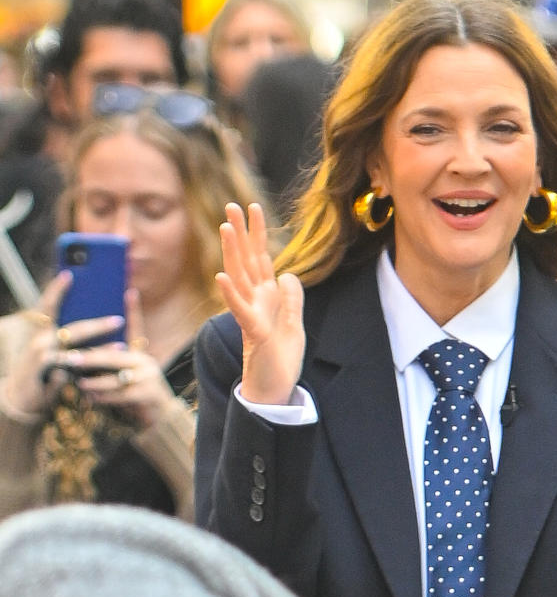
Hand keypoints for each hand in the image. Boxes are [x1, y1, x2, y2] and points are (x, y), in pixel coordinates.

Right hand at [3, 273, 121, 417]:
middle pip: (73, 329)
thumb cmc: (42, 371)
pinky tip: (106, 371)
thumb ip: (70, 338)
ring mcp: (42, 359)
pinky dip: (91, 371)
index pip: (48, 306)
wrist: (22, 399)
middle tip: (119, 320)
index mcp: (43, 331)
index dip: (57, 290)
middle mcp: (41, 341)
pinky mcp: (47, 376)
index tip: (69, 275)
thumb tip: (97, 319)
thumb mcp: (53, 351)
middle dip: (98, 325)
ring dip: (100, 349)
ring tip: (121, 345)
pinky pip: (73, 371)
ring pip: (76, 352)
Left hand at [72, 290, 174, 427]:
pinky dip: (102, 397)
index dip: (134, 310)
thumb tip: (83, 356)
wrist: (160, 416)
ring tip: (78, 382)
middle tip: (71, 358)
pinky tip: (90, 397)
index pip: (137, 327)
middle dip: (91, 357)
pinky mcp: (146, 394)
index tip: (130, 291)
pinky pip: (119, 395)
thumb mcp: (127, 374)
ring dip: (94, 381)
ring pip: (115, 377)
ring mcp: (148, 378)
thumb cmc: (137, 393)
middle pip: (115, 356)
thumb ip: (112, 364)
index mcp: (140, 353)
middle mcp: (146, 362)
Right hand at [216, 202, 304, 404]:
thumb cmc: (281, 360)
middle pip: (246, 260)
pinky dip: (231, 293)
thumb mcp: (294, 324)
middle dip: (240, 233)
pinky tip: (222, 277)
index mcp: (266, 297)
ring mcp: (252, 314)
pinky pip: (240, 309)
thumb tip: (288, 274)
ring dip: (232, 252)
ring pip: (240, 277)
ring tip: (226, 228)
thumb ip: (292, 300)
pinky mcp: (253, 332)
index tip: (252, 206)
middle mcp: (255, 301)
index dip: (257, 233)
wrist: (275, 390)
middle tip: (231, 206)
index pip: (260, 258)